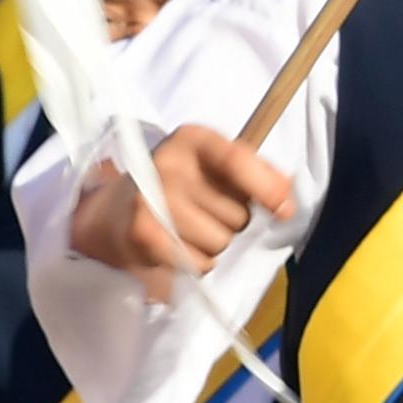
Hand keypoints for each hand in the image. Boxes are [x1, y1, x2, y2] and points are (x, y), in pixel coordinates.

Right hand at [67, 127, 291, 300]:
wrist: (115, 213)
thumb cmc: (179, 187)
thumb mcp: (213, 167)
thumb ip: (256, 175)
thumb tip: (287, 202)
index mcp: (193, 139)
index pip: (237, 160)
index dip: (267, 187)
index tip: (285, 210)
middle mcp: (169, 163)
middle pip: (236, 213)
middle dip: (230, 220)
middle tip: (203, 212)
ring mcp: (152, 198)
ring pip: (221, 241)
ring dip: (213, 244)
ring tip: (188, 229)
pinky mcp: (143, 233)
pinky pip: (199, 263)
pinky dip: (196, 263)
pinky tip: (176, 246)